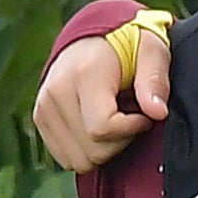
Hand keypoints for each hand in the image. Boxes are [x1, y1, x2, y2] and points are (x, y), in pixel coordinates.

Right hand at [31, 33, 169, 171]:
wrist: (94, 36)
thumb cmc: (130, 43)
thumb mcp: (153, 50)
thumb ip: (155, 80)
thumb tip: (157, 112)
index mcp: (83, 75)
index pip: (102, 128)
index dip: (131, 128)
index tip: (145, 115)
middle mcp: (56, 93)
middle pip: (92, 151)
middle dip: (120, 141)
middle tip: (130, 116)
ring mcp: (43, 108)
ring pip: (79, 160)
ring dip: (104, 148)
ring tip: (114, 118)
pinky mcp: (40, 118)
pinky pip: (67, 158)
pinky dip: (87, 149)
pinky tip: (98, 125)